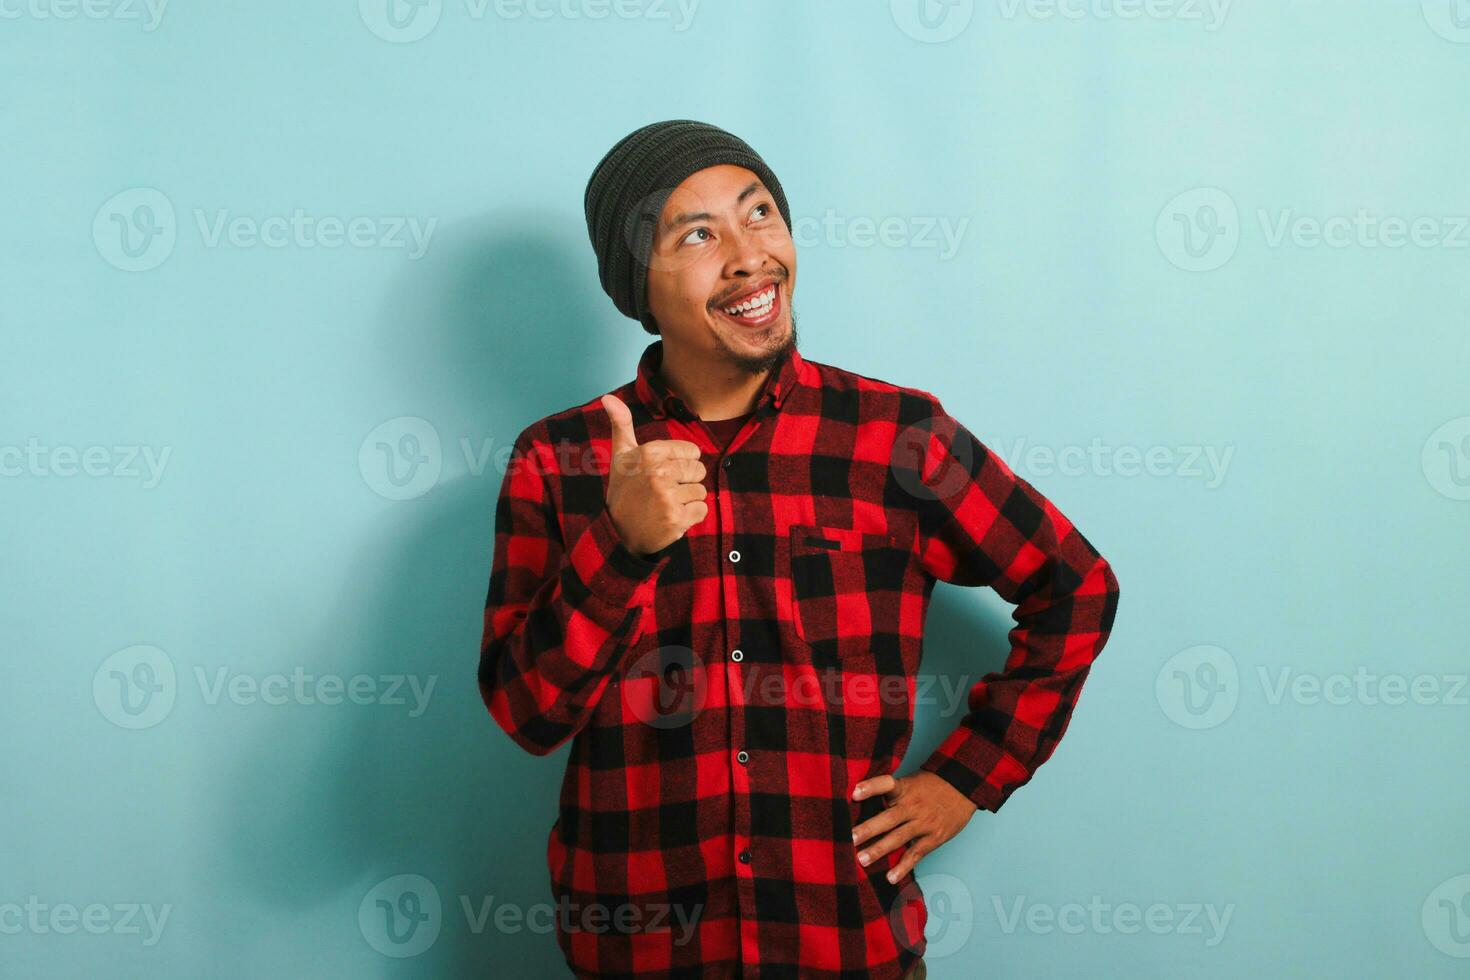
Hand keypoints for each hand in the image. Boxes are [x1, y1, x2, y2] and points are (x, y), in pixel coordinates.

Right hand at [600, 394, 709, 557]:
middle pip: (699, 471)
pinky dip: (691, 517)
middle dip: (685, 483)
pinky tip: (671, 518)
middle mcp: (658, 472)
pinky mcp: (676, 519)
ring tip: (665, 506)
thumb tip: (608, 397)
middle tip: (663, 493)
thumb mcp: (621, 456)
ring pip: (701, 492)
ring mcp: (667, 496)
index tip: (663, 474)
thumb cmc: (624, 491)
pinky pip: (702, 510)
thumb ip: (621, 424)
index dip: (681, 464)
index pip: (692, 452)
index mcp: (649, 452)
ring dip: (687, 501)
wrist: (617, 533)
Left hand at [851, 771, 976, 883]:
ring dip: (879, 849)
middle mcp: (913, 806)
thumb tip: (861, 799)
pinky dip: (903, 867)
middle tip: (850, 838)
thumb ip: (892, 792)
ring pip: (899, 837)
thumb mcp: (912, 781)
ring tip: (861, 860)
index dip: (871, 787)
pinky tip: (890, 878)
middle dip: (869, 829)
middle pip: (889, 818)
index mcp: (905, 789)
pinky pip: (916, 853)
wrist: (963, 788)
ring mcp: (924, 823)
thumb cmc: (931, 785)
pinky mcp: (934, 838)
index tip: (854, 793)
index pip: (886, 784)